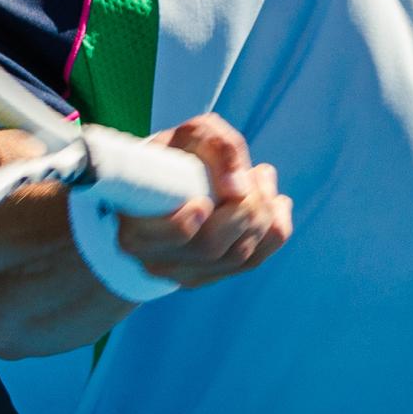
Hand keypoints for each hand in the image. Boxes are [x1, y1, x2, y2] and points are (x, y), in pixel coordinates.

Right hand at [115, 113, 293, 288]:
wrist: (160, 187)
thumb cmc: (173, 157)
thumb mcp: (186, 137)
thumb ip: (214, 144)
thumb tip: (239, 186)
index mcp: (135, 230)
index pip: (170, 237)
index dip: (189, 223)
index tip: (204, 199)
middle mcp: (157, 261)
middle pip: (211, 246)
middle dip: (246, 205)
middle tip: (255, 171)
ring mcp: (185, 275)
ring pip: (239, 256)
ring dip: (264, 212)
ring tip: (262, 178)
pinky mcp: (211, 276)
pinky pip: (254, 261)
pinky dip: (275, 229)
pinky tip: (277, 203)